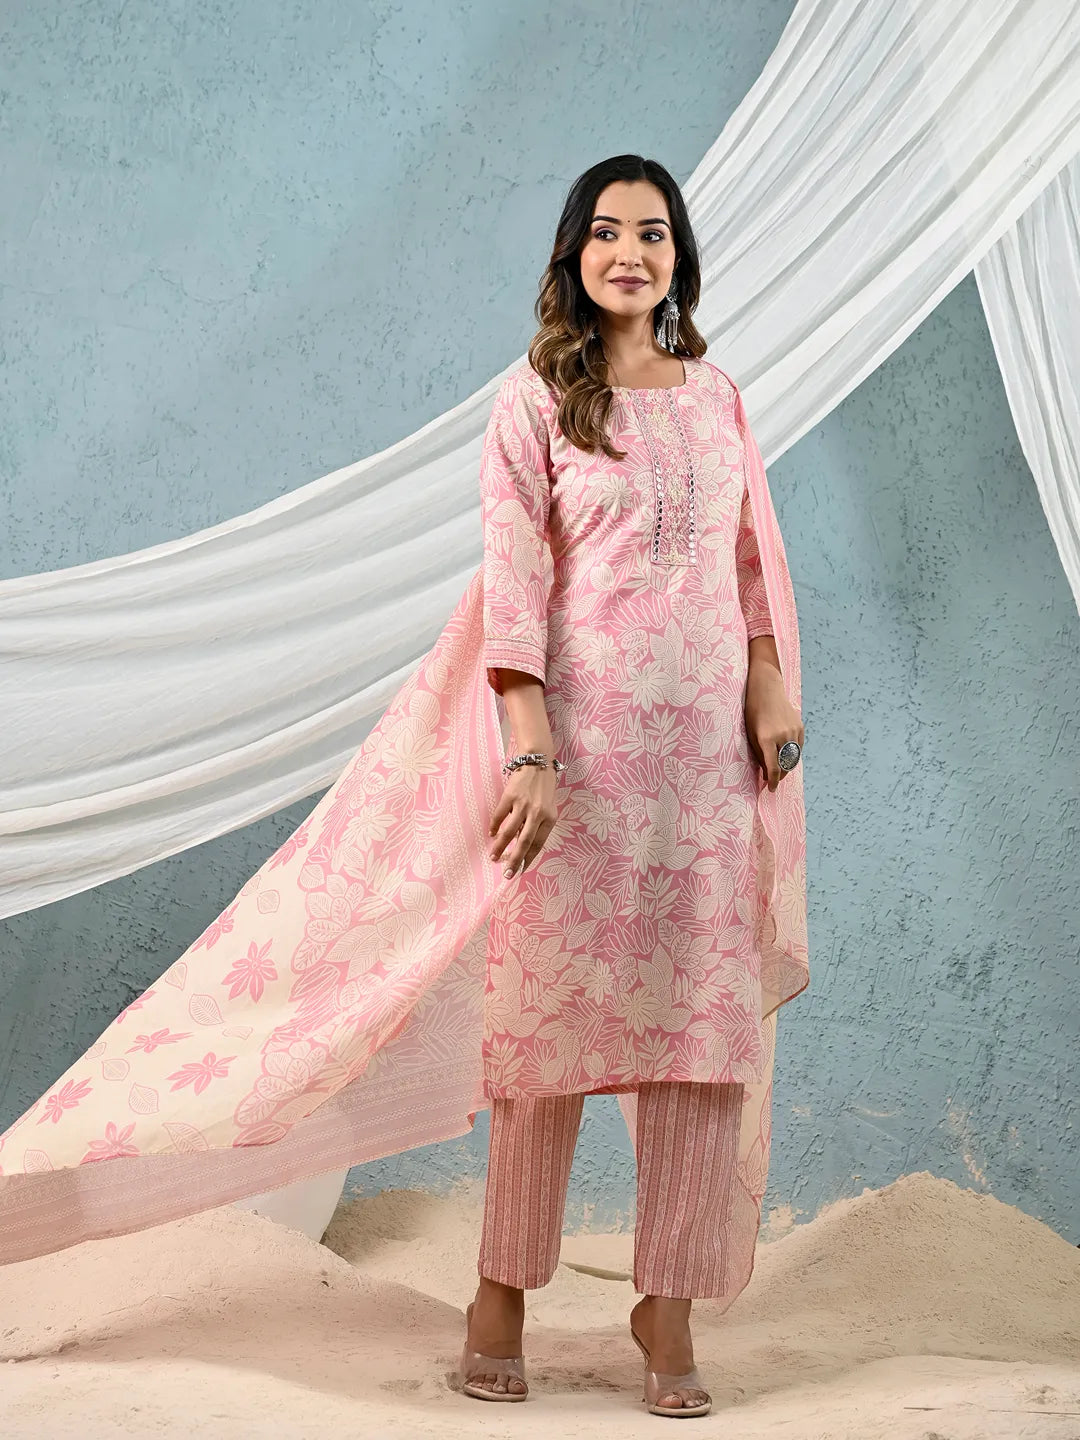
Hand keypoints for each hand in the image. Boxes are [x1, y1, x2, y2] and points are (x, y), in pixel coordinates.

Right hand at [488, 762, 558, 877]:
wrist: (538, 763)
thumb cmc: (544, 790)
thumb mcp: (548, 809)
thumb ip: (538, 825)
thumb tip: (521, 845)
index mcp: (549, 819)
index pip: (538, 844)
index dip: (528, 859)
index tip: (520, 871)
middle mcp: (537, 813)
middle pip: (524, 842)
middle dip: (514, 861)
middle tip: (507, 874)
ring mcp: (523, 805)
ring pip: (509, 832)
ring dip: (500, 846)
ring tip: (493, 856)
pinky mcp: (510, 796)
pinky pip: (500, 816)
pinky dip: (494, 826)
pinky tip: (492, 834)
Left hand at [744, 662, 803, 792]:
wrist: (766, 689)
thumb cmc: (753, 712)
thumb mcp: (750, 734)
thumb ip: (760, 754)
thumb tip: (767, 772)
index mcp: (766, 738)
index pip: (773, 768)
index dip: (772, 782)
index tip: (770, 789)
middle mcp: (782, 736)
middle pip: (785, 766)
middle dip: (779, 776)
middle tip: (773, 780)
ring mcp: (793, 731)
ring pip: (793, 758)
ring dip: (786, 766)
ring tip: (778, 769)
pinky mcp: (800, 727)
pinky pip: (798, 747)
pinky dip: (792, 754)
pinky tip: (785, 755)